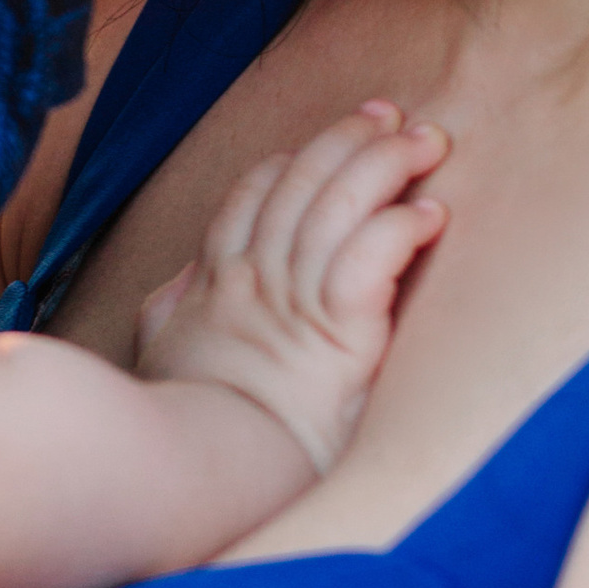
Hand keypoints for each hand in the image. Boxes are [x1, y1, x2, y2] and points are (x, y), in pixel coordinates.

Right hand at [137, 102, 446, 477]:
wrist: (203, 473)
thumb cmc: (186, 424)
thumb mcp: (158, 354)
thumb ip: (172, 309)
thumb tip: (186, 281)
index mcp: (216, 283)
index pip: (251, 198)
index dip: (289, 162)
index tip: (318, 144)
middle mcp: (255, 280)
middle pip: (301, 183)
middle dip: (346, 139)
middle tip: (387, 114)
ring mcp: (294, 302)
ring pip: (338, 206)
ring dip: (384, 165)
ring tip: (424, 141)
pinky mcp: (337, 335)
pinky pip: (369, 260)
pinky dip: (399, 230)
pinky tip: (430, 215)